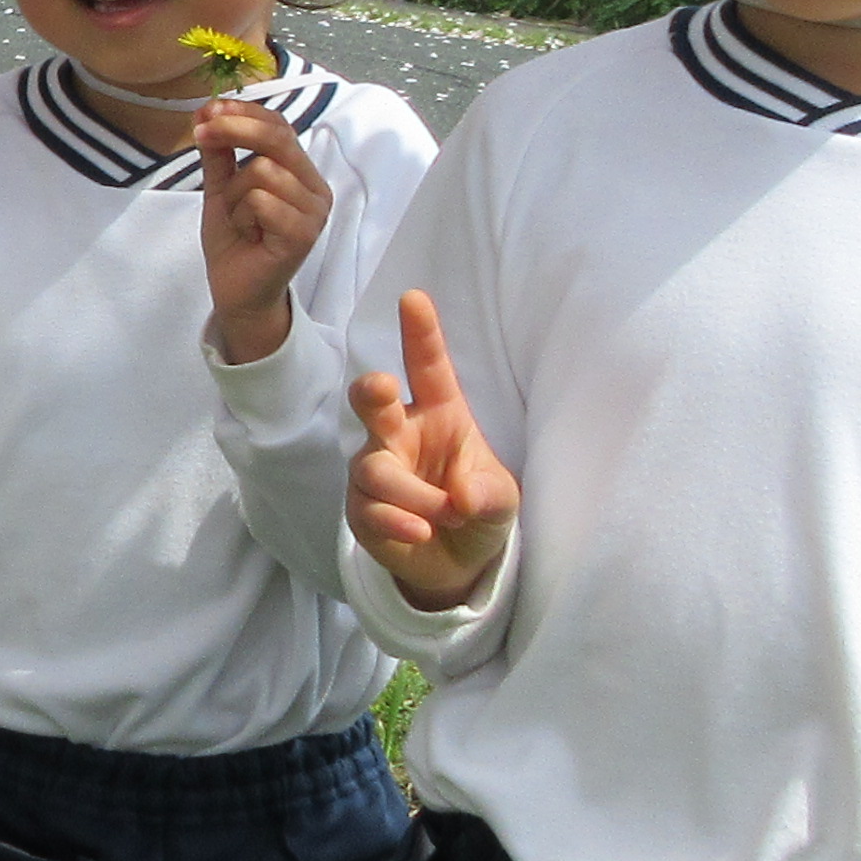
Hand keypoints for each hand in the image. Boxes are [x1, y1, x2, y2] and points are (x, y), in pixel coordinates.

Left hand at [194, 96, 334, 362]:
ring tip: (240, 219)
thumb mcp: (221, 188)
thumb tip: (208, 110)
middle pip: (278, 138)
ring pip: (263, 171)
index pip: (280, 126)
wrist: (237, 293)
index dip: (245, 112)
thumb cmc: (236, 241)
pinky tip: (249, 234)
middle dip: (235, 129)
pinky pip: (262, 201)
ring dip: (235, 194)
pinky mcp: (304, 234)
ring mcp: (314, 212)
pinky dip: (242, 215)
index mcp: (301, 172)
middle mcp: (315, 188)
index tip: (209, 110)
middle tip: (201, 133)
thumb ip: (220, 152)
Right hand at [345, 289, 518, 606]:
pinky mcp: (361, 506)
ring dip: (413, 494)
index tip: (413, 299)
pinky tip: (421, 531)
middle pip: (373, 400)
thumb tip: (460, 495)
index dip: (420, 333)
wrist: (457, 561)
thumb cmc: (477, 507)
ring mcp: (377, 467)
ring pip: (374, 468)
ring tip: (444, 514)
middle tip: (382, 388)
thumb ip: (487, 494)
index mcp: (440, 412)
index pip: (428, 366)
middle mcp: (401, 432)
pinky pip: (370, 508)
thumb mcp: (500, 498)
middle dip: (372, 391)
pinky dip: (399, 521)